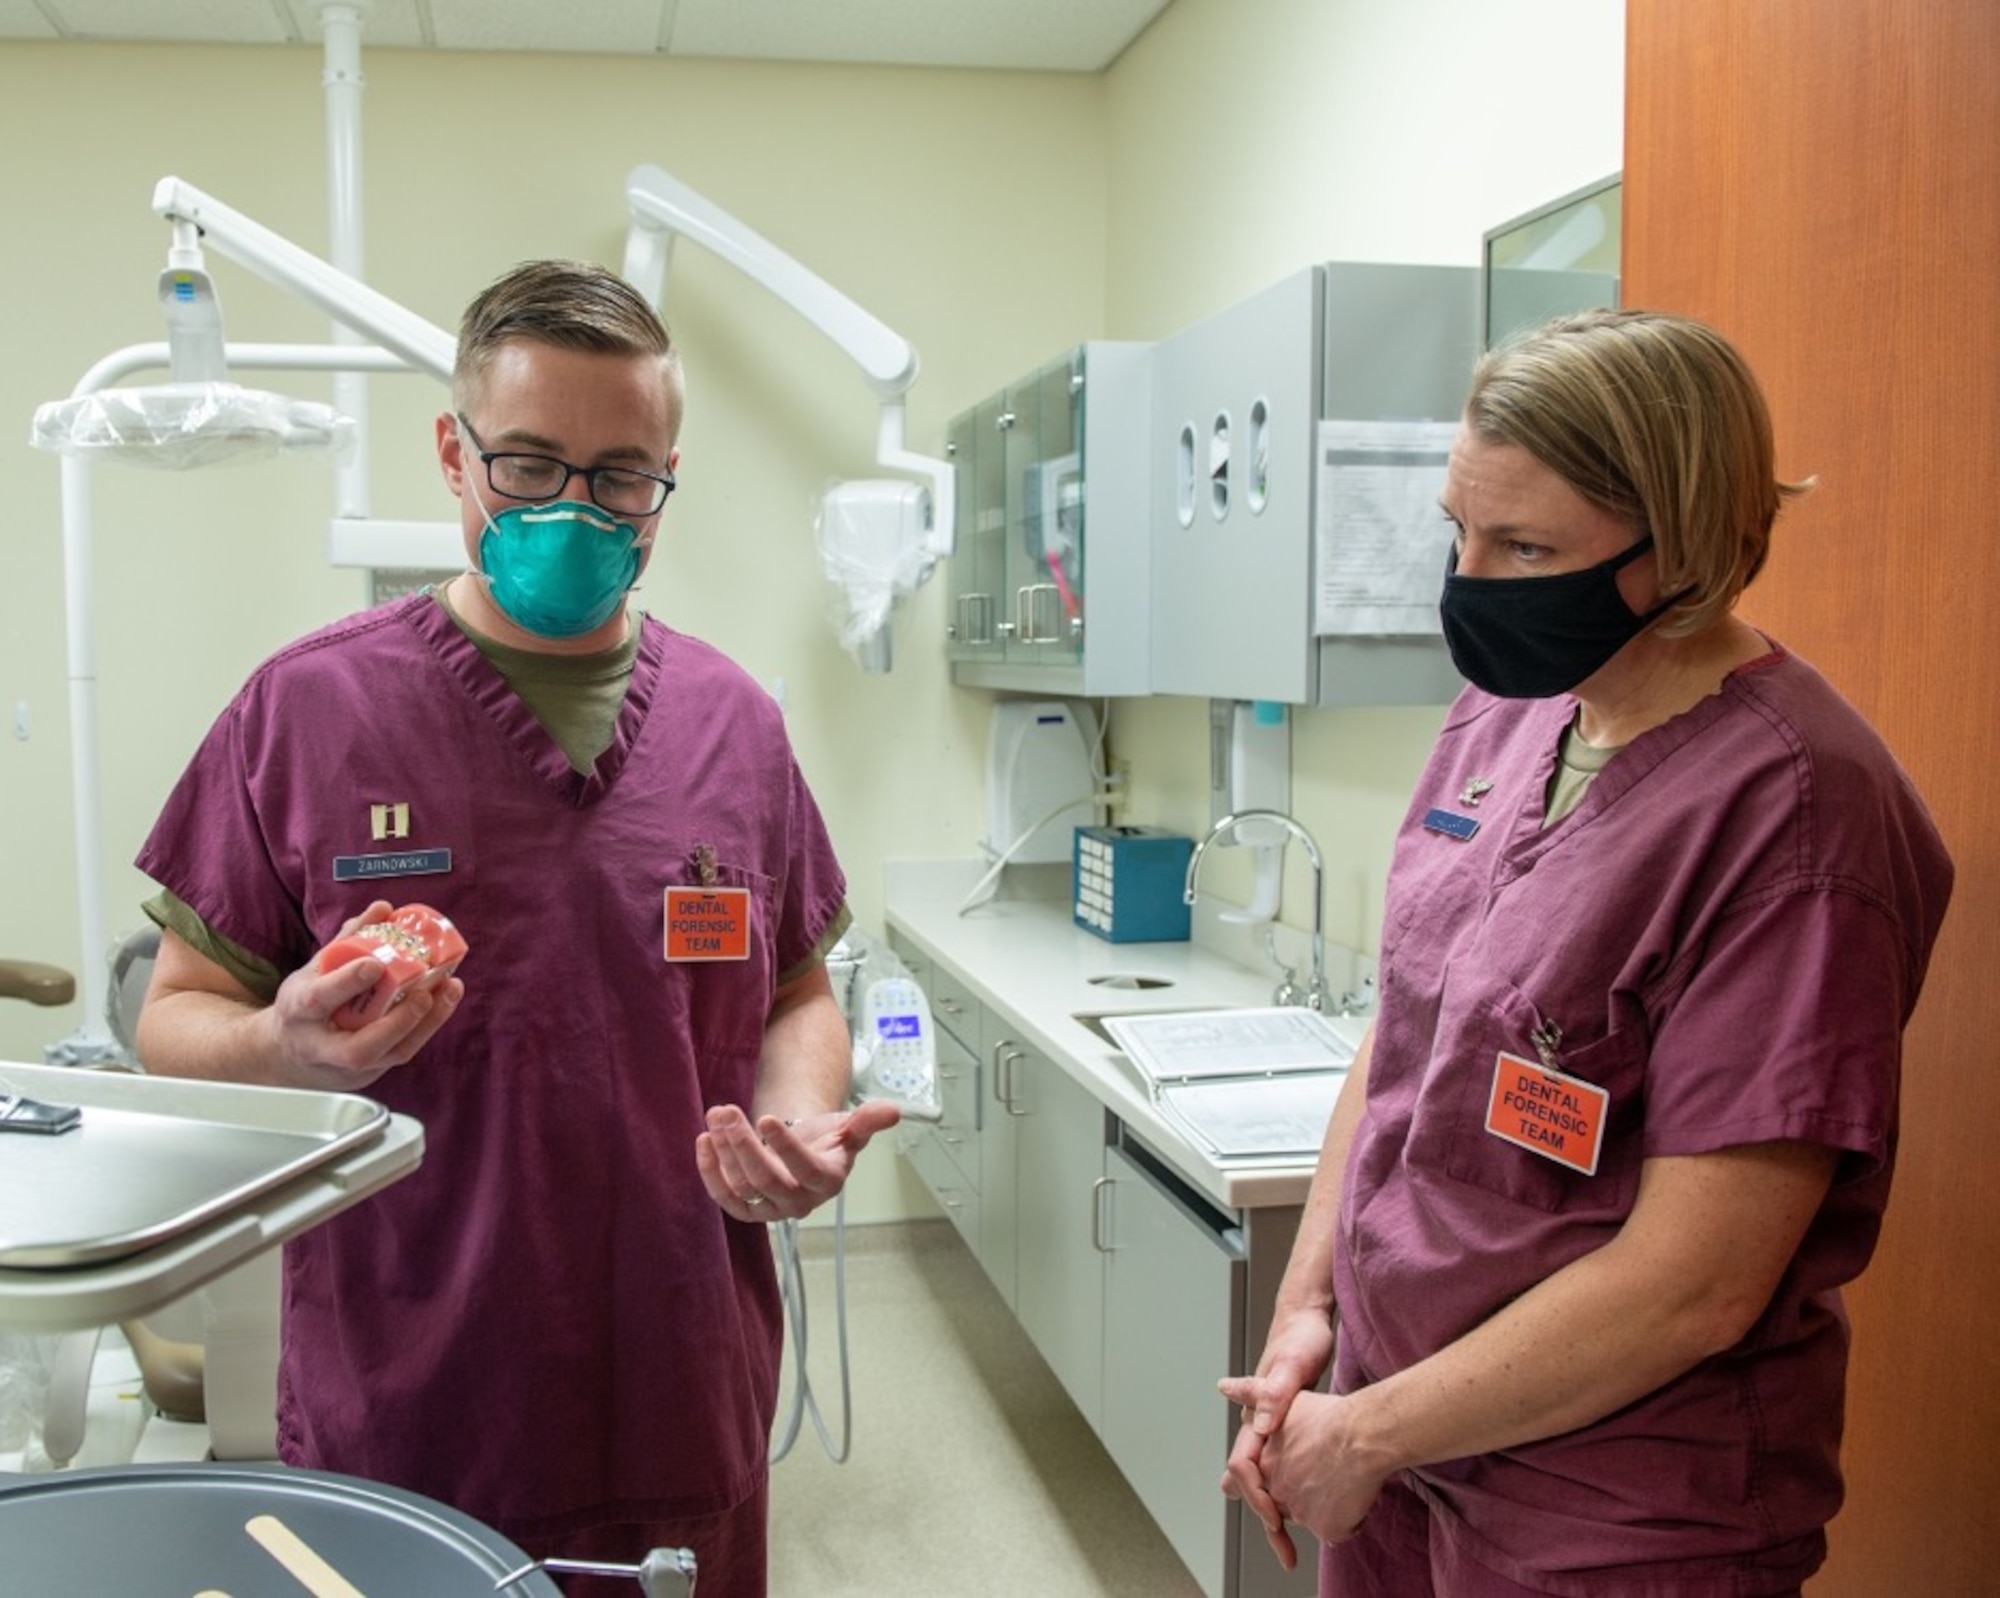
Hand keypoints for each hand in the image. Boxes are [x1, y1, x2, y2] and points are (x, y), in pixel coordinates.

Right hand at [268, 902, 464, 1088]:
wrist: (292, 1052)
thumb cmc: (306, 1004)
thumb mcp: (316, 969)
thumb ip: (349, 940)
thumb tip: (382, 909)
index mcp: (299, 1010)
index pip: (320, 999)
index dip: (347, 982)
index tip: (374, 964)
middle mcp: (320, 1046)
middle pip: (358, 1047)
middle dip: (396, 1022)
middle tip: (424, 993)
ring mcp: (348, 1065)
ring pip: (390, 1055)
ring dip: (425, 1022)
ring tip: (448, 990)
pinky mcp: (371, 1070)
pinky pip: (403, 1052)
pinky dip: (429, 1025)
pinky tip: (445, 999)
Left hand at [696, 1100, 900, 1221]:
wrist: (807, 1152)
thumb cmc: (828, 1140)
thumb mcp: (851, 1127)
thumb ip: (868, 1120)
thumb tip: (892, 1111)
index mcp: (827, 1182)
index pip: (805, 1169)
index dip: (785, 1146)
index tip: (767, 1116)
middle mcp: (799, 1202)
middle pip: (767, 1179)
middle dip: (743, 1143)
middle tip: (726, 1111)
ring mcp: (771, 1209)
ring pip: (742, 1185)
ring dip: (724, 1149)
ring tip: (717, 1115)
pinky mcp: (747, 1209)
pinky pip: (725, 1197)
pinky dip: (710, 1172)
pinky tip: (704, 1141)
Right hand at [1218, 1303, 1336, 1568]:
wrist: (1306, 1321)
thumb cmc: (1299, 1339)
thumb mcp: (1292, 1365)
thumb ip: (1274, 1393)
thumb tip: (1259, 1425)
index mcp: (1254, 1414)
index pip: (1242, 1466)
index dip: (1256, 1496)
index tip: (1275, 1518)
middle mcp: (1257, 1425)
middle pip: (1249, 1480)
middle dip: (1263, 1515)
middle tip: (1283, 1549)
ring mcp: (1272, 1427)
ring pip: (1263, 1477)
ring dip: (1274, 1508)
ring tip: (1288, 1541)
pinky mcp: (1289, 1428)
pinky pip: (1282, 1468)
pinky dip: (1288, 1491)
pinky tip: (1306, 1503)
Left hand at [1256, 1389, 1393, 1552]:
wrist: (1363, 1434)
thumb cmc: (1331, 1415)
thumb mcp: (1285, 1396)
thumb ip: (1253, 1395)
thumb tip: (1223, 1386)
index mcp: (1263, 1463)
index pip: (1250, 1486)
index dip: (1261, 1492)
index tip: (1268, 1501)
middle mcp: (1277, 1491)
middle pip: (1283, 1503)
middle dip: (1299, 1496)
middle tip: (1323, 1478)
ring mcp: (1301, 1512)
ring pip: (1312, 1517)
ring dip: (1325, 1507)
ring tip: (1344, 1479)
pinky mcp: (1327, 1528)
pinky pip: (1336, 1531)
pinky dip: (1347, 1520)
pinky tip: (1357, 1496)